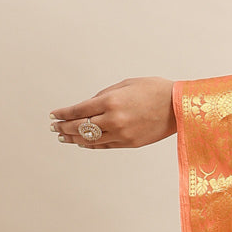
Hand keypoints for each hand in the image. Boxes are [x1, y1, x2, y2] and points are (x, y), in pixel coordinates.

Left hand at [49, 77, 175, 148]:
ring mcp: (122, 134)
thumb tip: (87, 106)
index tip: (53, 115)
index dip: (63, 113)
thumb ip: (104, 96)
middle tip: (54, 128)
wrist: (178, 106)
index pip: (78, 110)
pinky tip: (83, 142)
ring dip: (74, 138)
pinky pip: (105, 145)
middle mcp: (113, 120)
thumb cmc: (154, 90)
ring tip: (64, 137)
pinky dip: (91, 144)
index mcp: (110, 102)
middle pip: (80, 127)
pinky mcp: (130, 143)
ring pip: (90, 139)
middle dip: (64, 127)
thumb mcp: (125, 85)